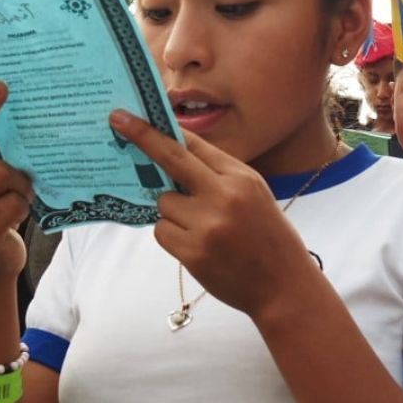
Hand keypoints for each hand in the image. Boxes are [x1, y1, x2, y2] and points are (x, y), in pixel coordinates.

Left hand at [110, 110, 321, 322]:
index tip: (134, 116)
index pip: (193, 145)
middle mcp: (224, 196)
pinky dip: (171, 235)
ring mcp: (207, 225)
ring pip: (164, 203)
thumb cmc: (268, 237)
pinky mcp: (193, 253)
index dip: (162, 130)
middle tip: (117, 121)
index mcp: (241, 178)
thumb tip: (174, 152)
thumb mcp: (254, 194)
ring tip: (201, 228)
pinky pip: (162, 232)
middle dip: (141, 138)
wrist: (284, 287)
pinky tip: (195, 244)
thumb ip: (218, 174)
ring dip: (172, 212)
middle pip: (171, 160)